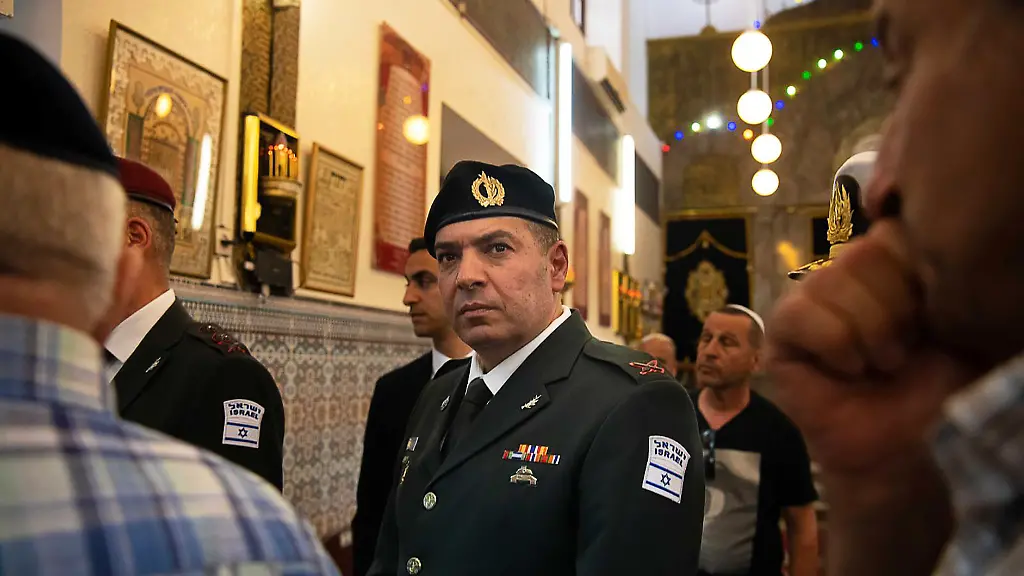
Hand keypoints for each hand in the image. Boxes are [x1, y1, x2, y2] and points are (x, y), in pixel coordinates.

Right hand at [766, 220, 978, 474]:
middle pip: (863, 251)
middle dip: (896, 311)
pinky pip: (802, 313)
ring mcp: (808, 298)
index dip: (917, 277)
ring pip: (833, 280)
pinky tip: (846, 371)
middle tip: (903, 353)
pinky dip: (836, 347)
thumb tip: (912, 234)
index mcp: (890, 260)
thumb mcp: (961, 322)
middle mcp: (845, 271)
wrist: (904, 448)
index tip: (931, 322)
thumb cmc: (938, 388)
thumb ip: (946, 273)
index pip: (893, 230)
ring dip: (870, 335)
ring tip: (878, 366)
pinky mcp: (780, 330)